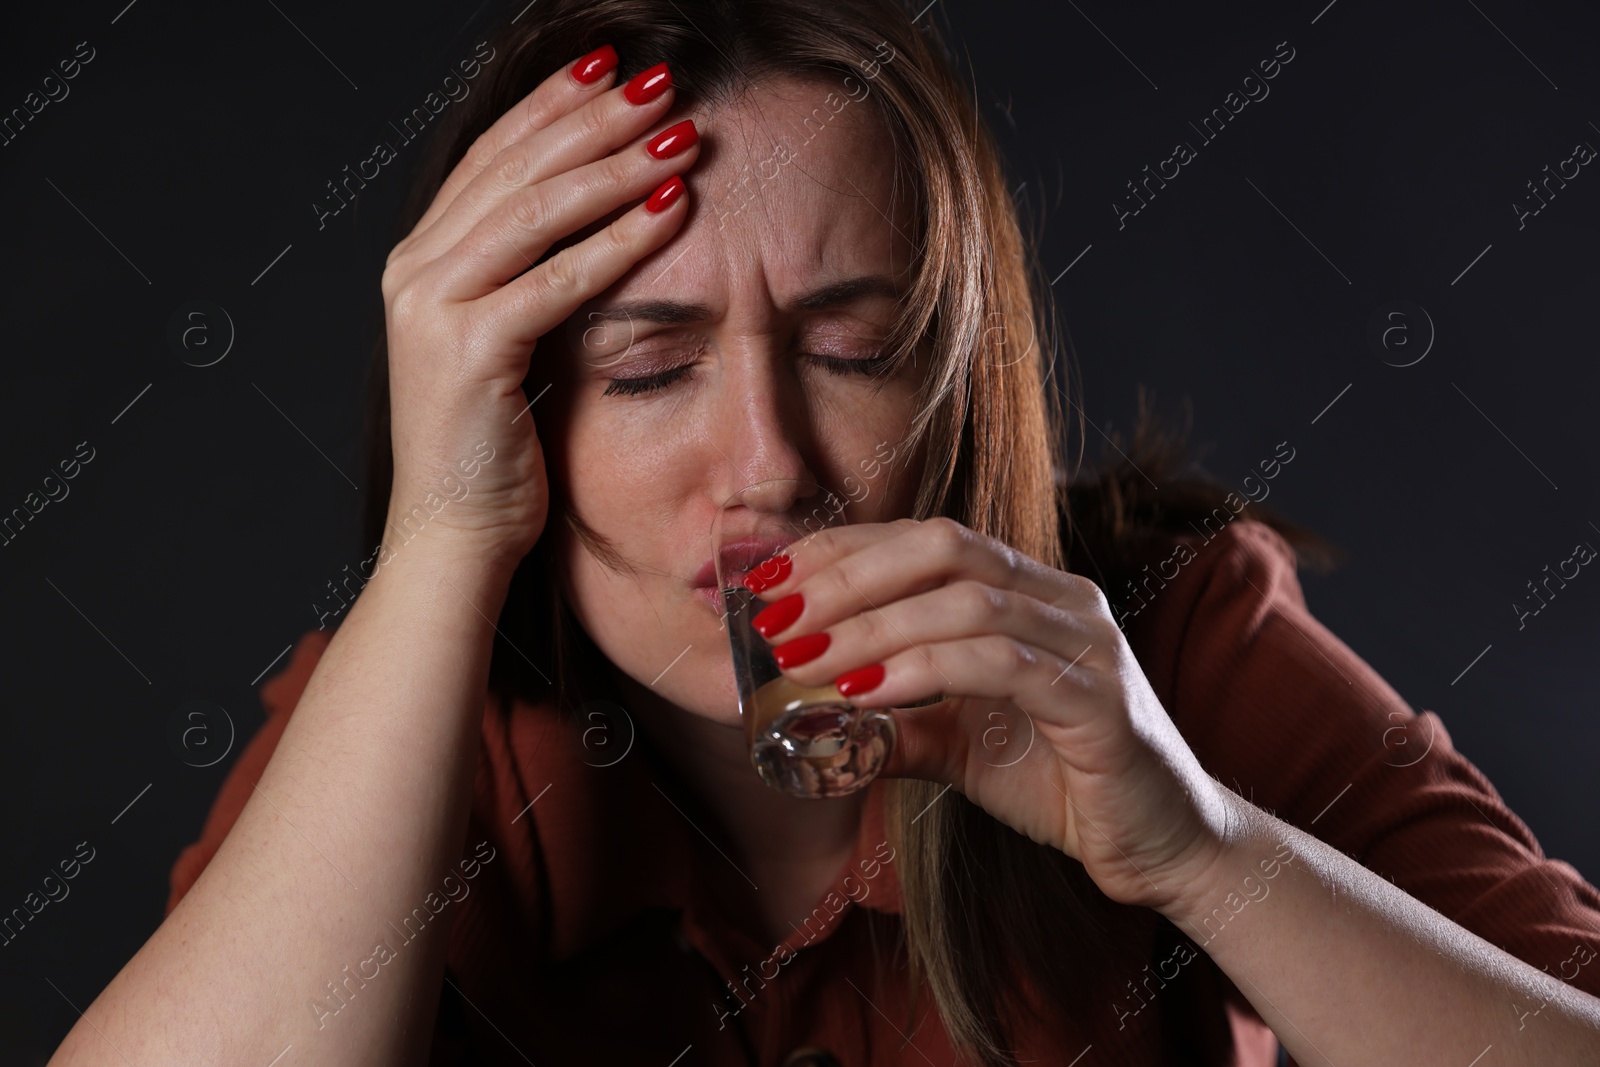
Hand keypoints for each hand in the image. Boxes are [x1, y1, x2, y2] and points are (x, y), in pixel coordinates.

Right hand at [378, 48, 697, 568]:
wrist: (452, 534)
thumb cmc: (490, 448)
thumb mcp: (500, 342)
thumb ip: (522, 277)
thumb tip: (591, 220)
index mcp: (420, 260)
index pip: (493, 157)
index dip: (554, 105)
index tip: (612, 69)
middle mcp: (415, 269)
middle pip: (517, 167)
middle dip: (596, 118)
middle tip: (664, 83)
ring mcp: (434, 306)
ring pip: (538, 210)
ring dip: (617, 165)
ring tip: (681, 134)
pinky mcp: (470, 348)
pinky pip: (558, 279)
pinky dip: (619, 240)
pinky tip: (671, 211)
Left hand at [746, 516, 1233, 914]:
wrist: (1161, 847)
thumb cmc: (1062, 783)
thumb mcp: (957, 745)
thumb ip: (894, 720)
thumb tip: (807, 714)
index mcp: (1030, 591)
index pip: (924, 540)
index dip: (844, 550)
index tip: (770, 578)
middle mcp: (1062, 597)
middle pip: (944, 545)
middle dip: (849, 573)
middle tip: (776, 615)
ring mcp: (1086, 641)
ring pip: (968, 599)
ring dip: (873, 624)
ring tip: (804, 658)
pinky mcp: (1097, 699)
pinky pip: (1000, 663)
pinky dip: (922, 670)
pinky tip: (864, 692)